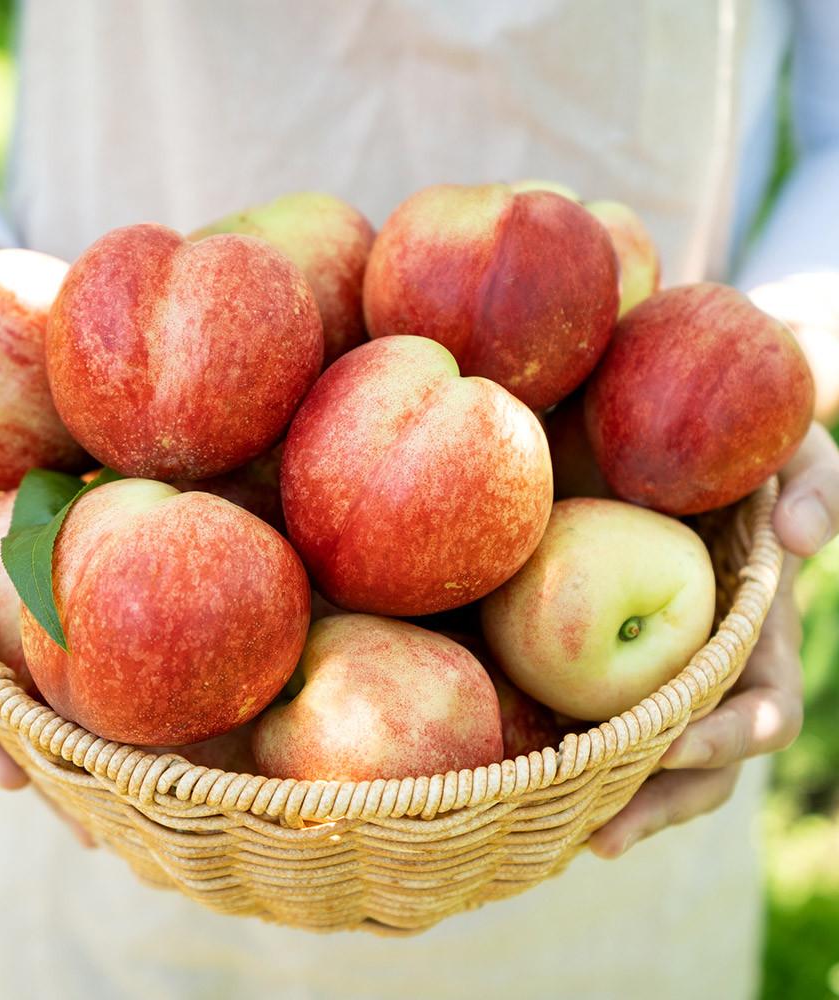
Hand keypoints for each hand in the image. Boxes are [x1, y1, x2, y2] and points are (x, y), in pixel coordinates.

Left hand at [589, 422, 838, 857]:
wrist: (644, 434)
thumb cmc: (728, 448)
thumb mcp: (782, 447)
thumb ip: (813, 480)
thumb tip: (799, 540)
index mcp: (756, 637)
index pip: (761, 709)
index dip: (728, 737)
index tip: (674, 743)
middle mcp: (703, 672)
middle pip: (696, 765)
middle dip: (658, 803)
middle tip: (601, 835)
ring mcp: (648, 673)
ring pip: (637, 761)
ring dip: (605, 801)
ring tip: (556, 833)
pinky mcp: (591, 662)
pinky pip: (579, 717)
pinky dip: (559, 752)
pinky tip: (510, 776)